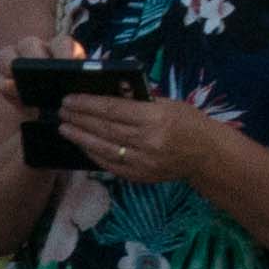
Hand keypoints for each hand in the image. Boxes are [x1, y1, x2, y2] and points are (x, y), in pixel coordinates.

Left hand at [48, 88, 212, 187]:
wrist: (206, 155)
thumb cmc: (188, 122)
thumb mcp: (167, 103)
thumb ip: (138, 100)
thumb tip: (109, 92)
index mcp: (155, 118)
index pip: (112, 110)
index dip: (88, 104)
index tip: (70, 99)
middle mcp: (147, 142)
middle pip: (104, 128)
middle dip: (79, 119)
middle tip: (62, 111)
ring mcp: (143, 162)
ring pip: (103, 148)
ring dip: (80, 137)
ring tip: (64, 127)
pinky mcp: (140, 176)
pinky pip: (110, 164)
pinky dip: (93, 154)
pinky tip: (82, 144)